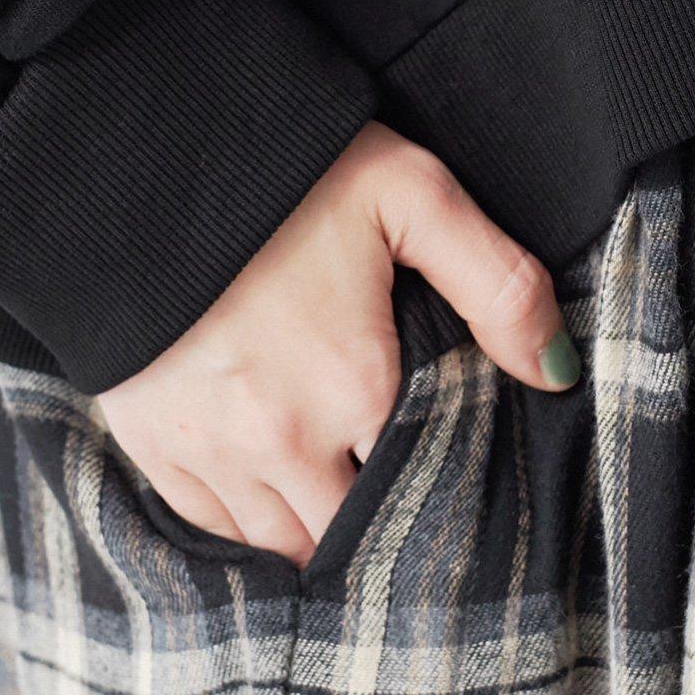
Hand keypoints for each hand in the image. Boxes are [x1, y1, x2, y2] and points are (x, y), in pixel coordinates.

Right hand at [98, 121, 579, 566]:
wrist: (137, 150)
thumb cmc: (284, 167)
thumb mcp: (411, 195)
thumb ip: (497, 284)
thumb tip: (557, 371)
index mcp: (357, 389)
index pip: (419, 494)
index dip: (443, 499)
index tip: (456, 497)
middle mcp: (282, 439)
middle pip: (349, 536)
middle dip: (380, 534)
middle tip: (402, 517)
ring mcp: (208, 448)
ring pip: (279, 545)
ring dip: (314, 537)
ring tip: (340, 515)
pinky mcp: (150, 440)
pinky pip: (209, 527)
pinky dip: (245, 528)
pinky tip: (270, 504)